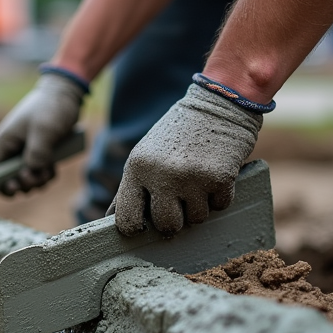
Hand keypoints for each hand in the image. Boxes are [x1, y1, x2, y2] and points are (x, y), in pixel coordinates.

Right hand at [0, 72, 85, 194]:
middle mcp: (11, 150)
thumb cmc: (51, 107)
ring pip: (25, 179)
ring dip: (37, 181)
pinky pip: (38, 173)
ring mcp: (25, 153)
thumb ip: (37, 153)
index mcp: (4, 142)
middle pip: (8, 179)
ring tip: (48, 171)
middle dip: (23, 183)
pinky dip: (45, 175)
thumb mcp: (44, 129)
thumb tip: (32, 171)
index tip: (13, 188)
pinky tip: (53, 168)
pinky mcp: (39, 154)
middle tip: (36, 178)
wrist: (67, 94)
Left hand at [112, 83, 261, 235]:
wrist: (219, 104)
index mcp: (137, 169)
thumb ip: (130, 189)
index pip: (127, 220)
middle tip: (179, 202)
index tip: (144, 226)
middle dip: (175, 220)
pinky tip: (215, 175)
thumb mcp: (144, 156)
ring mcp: (192, 178)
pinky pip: (219, 206)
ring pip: (196, 219)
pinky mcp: (220, 178)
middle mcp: (162, 175)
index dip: (136, 228)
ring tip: (198, 181)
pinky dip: (219, 196)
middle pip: (166, 226)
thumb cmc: (177, 134)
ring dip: (199, 206)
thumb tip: (112, 221)